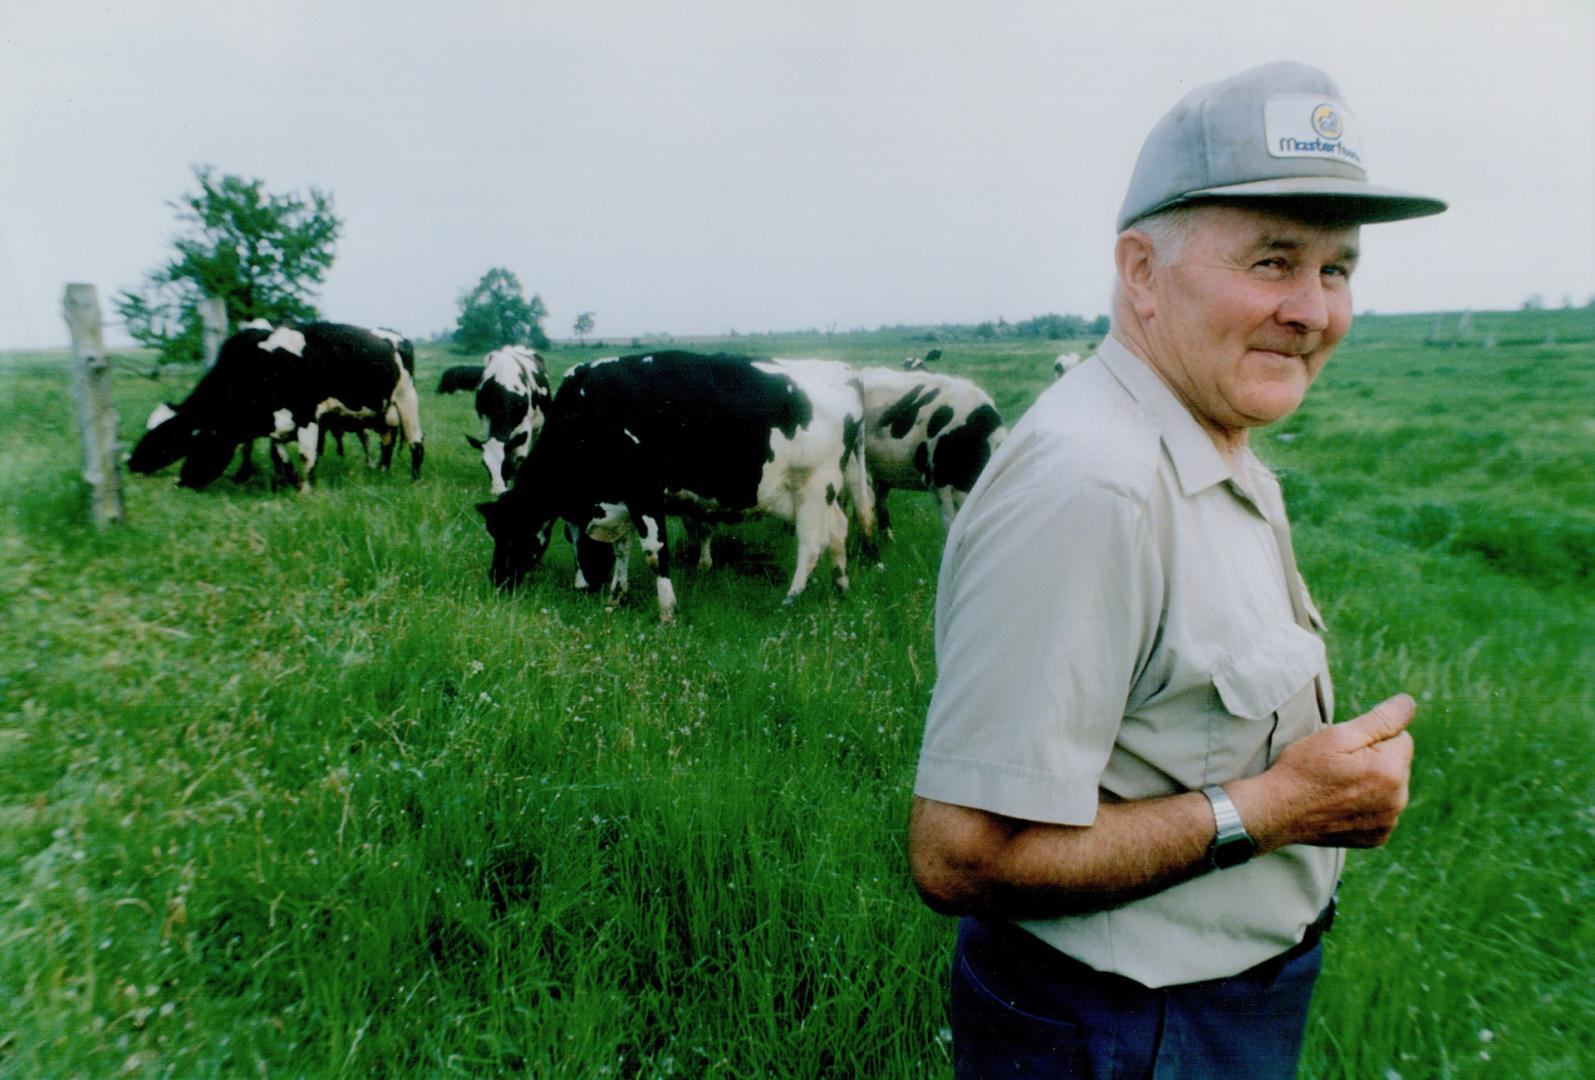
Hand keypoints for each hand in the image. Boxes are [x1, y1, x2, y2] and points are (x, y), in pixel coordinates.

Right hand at [1233, 694, 1415, 849]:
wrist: (1276, 812)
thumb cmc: (1303, 769)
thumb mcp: (1338, 735)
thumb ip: (1381, 719)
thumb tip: (1408, 703)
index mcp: (1391, 772)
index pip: (1401, 738)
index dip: (1371, 737)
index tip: (1344, 749)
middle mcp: (1397, 801)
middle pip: (1397, 764)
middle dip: (1374, 760)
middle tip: (1338, 767)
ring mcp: (1387, 823)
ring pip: (1389, 788)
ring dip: (1371, 782)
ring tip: (1336, 786)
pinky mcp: (1376, 837)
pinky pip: (1381, 811)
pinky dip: (1365, 805)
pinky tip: (1339, 804)